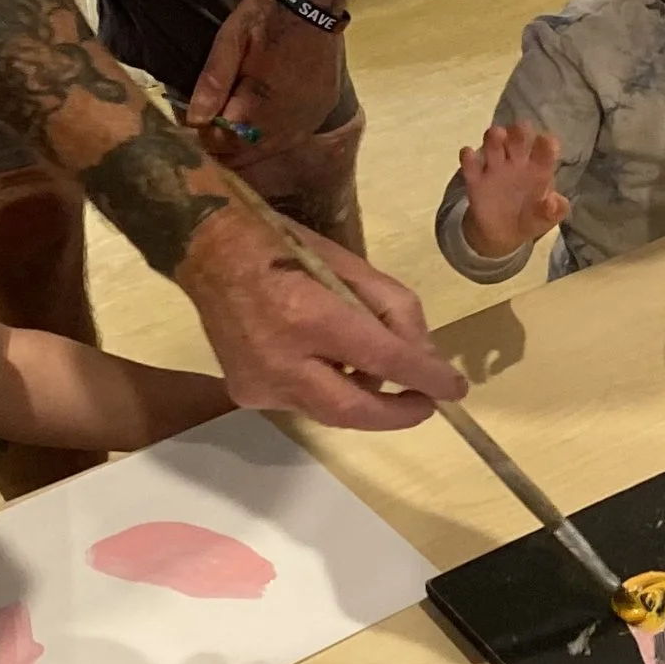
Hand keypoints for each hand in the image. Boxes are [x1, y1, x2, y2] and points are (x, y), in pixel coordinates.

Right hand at [179, 207, 465, 429]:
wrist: (210, 253)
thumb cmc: (286, 250)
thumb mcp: (350, 267)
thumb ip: (393, 311)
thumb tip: (425, 359)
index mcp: (311, 315)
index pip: (382, 360)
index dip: (424, 379)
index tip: (454, 390)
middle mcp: (281, 359)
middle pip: (352, 410)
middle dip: (396, 414)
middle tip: (426, 404)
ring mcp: (259, 383)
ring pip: (328, 411)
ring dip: (362, 398)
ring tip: (375, 372)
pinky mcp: (246, 394)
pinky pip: (302, 403)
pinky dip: (328, 389)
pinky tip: (330, 365)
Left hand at [187, 0, 347, 188]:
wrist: (315, 1)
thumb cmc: (267, 16)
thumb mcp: (232, 39)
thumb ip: (213, 81)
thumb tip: (196, 119)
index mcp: (262, 104)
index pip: (226, 143)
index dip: (207, 136)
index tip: (198, 122)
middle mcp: (289, 121)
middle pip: (249, 154)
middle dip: (227, 144)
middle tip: (213, 125)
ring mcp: (309, 119)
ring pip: (271, 149)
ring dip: (251, 144)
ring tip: (235, 123)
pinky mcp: (323, 111)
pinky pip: (293, 138)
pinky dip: (274, 137)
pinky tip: (264, 122)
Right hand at [459, 125, 565, 258]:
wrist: (502, 235)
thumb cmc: (530, 220)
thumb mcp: (546, 219)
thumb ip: (554, 211)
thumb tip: (553, 202)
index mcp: (539, 168)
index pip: (545, 149)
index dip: (546, 144)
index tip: (546, 143)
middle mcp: (517, 162)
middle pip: (518, 138)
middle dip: (519, 132)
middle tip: (520, 130)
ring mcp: (495, 169)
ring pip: (494, 144)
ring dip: (494, 137)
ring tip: (497, 134)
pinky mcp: (476, 181)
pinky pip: (470, 165)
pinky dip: (468, 158)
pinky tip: (469, 155)